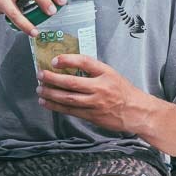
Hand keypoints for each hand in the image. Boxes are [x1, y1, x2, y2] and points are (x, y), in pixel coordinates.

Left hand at [38, 55, 154, 132]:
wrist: (136, 111)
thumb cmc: (123, 91)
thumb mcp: (112, 74)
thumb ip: (93, 70)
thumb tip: (69, 65)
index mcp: (106, 73)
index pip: (84, 62)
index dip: (68, 60)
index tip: (54, 60)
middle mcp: (100, 87)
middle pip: (72, 82)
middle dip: (53, 78)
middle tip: (40, 74)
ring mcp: (95, 103)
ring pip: (68, 98)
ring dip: (51, 93)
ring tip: (40, 89)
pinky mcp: (92, 116)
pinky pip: (70, 111)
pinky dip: (56, 106)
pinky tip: (46, 102)